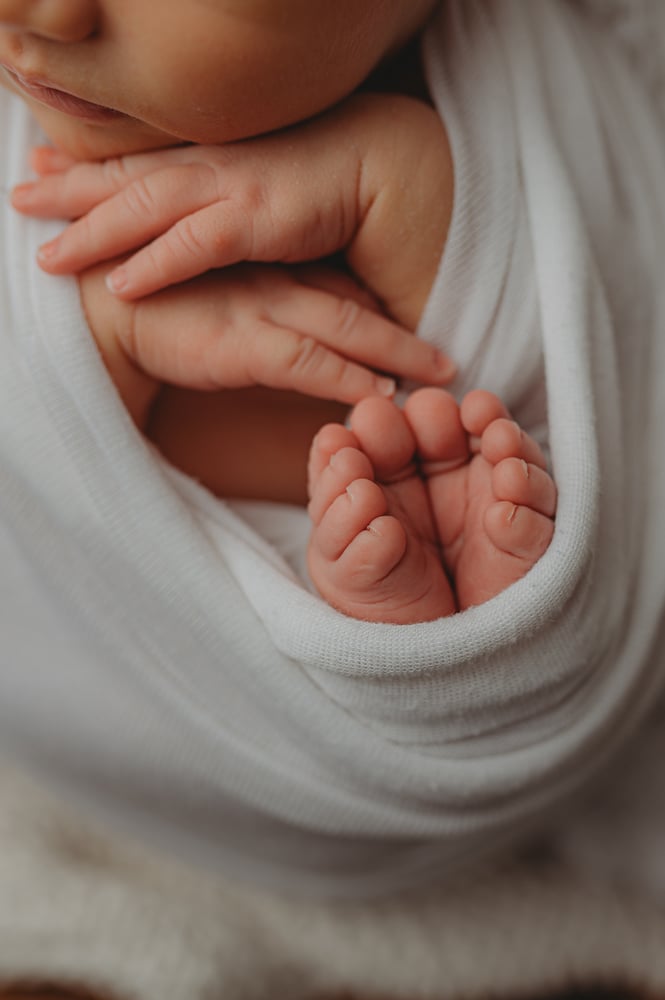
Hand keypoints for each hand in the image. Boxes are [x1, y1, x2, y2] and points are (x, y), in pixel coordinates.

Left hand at [14, 93, 452, 329]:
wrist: (384, 167)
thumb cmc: (324, 182)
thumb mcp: (260, 184)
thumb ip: (223, 195)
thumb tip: (198, 208)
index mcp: (210, 156)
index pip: (135, 160)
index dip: (85, 166)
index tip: (40, 167)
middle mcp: (211, 165)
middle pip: (123, 177)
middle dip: (66, 189)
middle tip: (18, 197)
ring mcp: (231, 188)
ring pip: (144, 208)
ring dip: (92, 230)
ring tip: (46, 258)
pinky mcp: (258, 219)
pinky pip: (195, 244)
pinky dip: (155, 261)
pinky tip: (119, 282)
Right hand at [79, 259, 454, 426]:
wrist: (101, 302)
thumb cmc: (158, 303)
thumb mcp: (222, 300)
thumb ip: (265, 313)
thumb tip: (304, 345)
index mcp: (272, 272)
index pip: (344, 293)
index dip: (385, 318)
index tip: (421, 344)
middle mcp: (277, 284)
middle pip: (359, 310)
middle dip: (407, 339)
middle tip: (452, 364)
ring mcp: (262, 309)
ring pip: (346, 332)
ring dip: (394, 356)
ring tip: (436, 380)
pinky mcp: (241, 340)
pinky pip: (308, 361)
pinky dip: (347, 378)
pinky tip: (378, 395)